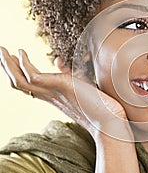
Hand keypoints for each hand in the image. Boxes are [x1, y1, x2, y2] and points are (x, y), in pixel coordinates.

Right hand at [0, 47, 131, 141]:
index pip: (29, 86)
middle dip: (7, 67)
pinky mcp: (59, 87)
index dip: (17, 73)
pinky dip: (23, 65)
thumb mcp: (82, 85)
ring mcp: (52, 93)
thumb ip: (69, 74)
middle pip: (19, 83)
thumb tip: (58, 61)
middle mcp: (49, 96)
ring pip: (20, 81)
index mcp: (53, 97)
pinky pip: (32, 77)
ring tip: (2, 49)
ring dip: (8, 65)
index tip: (12, 58)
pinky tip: (20, 53)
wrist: (111, 123)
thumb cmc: (101, 107)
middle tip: (0, 51)